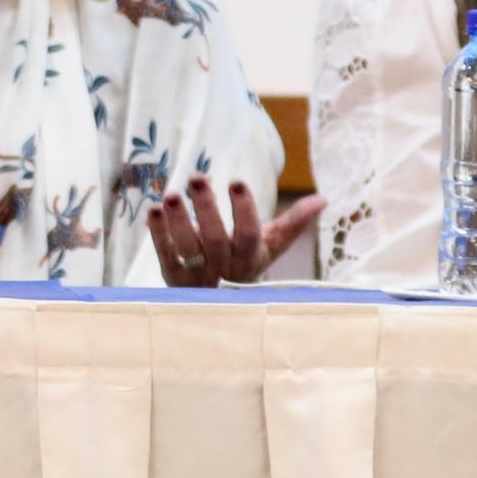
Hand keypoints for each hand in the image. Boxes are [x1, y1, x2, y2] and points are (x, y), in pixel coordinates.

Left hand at [149, 177, 323, 287]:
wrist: (222, 301)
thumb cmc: (247, 261)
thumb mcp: (271, 244)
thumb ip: (293, 222)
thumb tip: (322, 199)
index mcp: (250, 258)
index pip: (248, 235)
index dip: (243, 210)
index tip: (236, 181)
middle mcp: (224, 270)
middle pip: (214, 240)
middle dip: (206, 208)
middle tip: (198, 176)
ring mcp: (197, 277)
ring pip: (186, 250)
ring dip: (178, 222)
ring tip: (172, 194)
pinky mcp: (174, 279)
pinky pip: (165, 256)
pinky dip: (158, 234)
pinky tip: (154, 210)